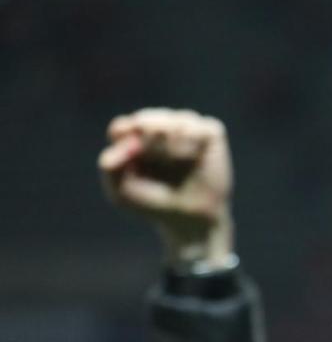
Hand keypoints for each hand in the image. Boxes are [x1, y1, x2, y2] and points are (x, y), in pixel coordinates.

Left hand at [98, 107, 234, 267]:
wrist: (190, 221)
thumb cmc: (154, 205)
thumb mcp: (122, 193)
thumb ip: (110, 167)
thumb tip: (126, 142)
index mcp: (134, 140)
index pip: (124, 126)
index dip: (125, 137)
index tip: (132, 157)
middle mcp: (160, 130)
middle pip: (147, 120)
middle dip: (148, 141)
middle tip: (155, 161)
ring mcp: (186, 130)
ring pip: (176, 120)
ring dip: (172, 142)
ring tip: (175, 161)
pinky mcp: (211, 135)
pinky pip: (202, 127)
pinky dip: (194, 140)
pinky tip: (192, 156)